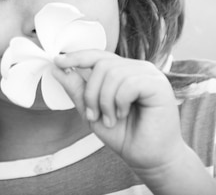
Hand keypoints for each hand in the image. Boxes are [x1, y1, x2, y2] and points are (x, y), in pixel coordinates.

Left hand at [52, 50, 184, 172]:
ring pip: (113, 73)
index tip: (58, 61)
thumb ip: (78, 90)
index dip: (77, 56)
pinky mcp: (158, 84)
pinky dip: (119, 102)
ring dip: (104, 101)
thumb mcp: (93, 112)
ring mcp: (149, 75)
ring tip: (111, 119)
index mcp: (124, 72)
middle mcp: (137, 69)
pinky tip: (123, 115)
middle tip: (94, 115)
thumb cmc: (126, 136)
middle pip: (101, 64)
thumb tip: (57, 68)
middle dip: (90, 92)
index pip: (98, 56)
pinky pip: (128, 83)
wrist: (149, 159)